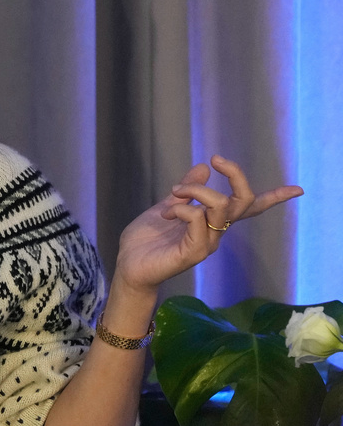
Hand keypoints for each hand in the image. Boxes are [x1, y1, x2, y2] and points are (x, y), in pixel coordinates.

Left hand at [114, 155, 302, 298]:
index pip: (249, 208)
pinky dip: (183, 208)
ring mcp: (206, 243)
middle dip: (236, 176)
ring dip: (196, 189)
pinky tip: (167, 213)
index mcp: (210, 220)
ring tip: (173, 192)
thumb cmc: (146, 240)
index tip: (298, 189)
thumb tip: (204, 167)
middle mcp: (214, 232)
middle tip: (216, 160)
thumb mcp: (167, 206)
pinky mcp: (193, 253)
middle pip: (243, 201)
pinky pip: (199, 221)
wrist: (128, 265)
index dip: (274, 198)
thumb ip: (186, 191)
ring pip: (222, 206)